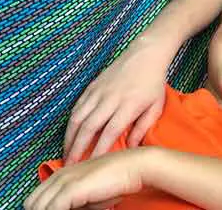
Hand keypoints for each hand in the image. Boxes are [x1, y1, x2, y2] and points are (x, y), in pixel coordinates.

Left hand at [24, 149, 148, 209]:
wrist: (133, 167)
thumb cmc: (116, 182)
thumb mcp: (88, 197)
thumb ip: (72, 204)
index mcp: (60, 175)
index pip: (34, 200)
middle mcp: (58, 176)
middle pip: (31, 203)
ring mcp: (63, 181)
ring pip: (37, 207)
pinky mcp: (71, 188)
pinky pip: (51, 209)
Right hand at [64, 36, 168, 163]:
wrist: (145, 55)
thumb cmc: (153, 83)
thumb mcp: (155, 107)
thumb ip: (143, 129)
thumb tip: (130, 148)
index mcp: (127, 106)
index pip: (109, 133)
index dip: (98, 151)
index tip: (91, 166)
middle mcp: (110, 99)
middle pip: (88, 127)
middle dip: (77, 148)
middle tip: (70, 165)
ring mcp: (98, 92)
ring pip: (77, 117)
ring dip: (69, 137)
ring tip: (66, 153)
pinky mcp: (92, 86)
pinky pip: (77, 106)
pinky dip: (71, 122)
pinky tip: (69, 134)